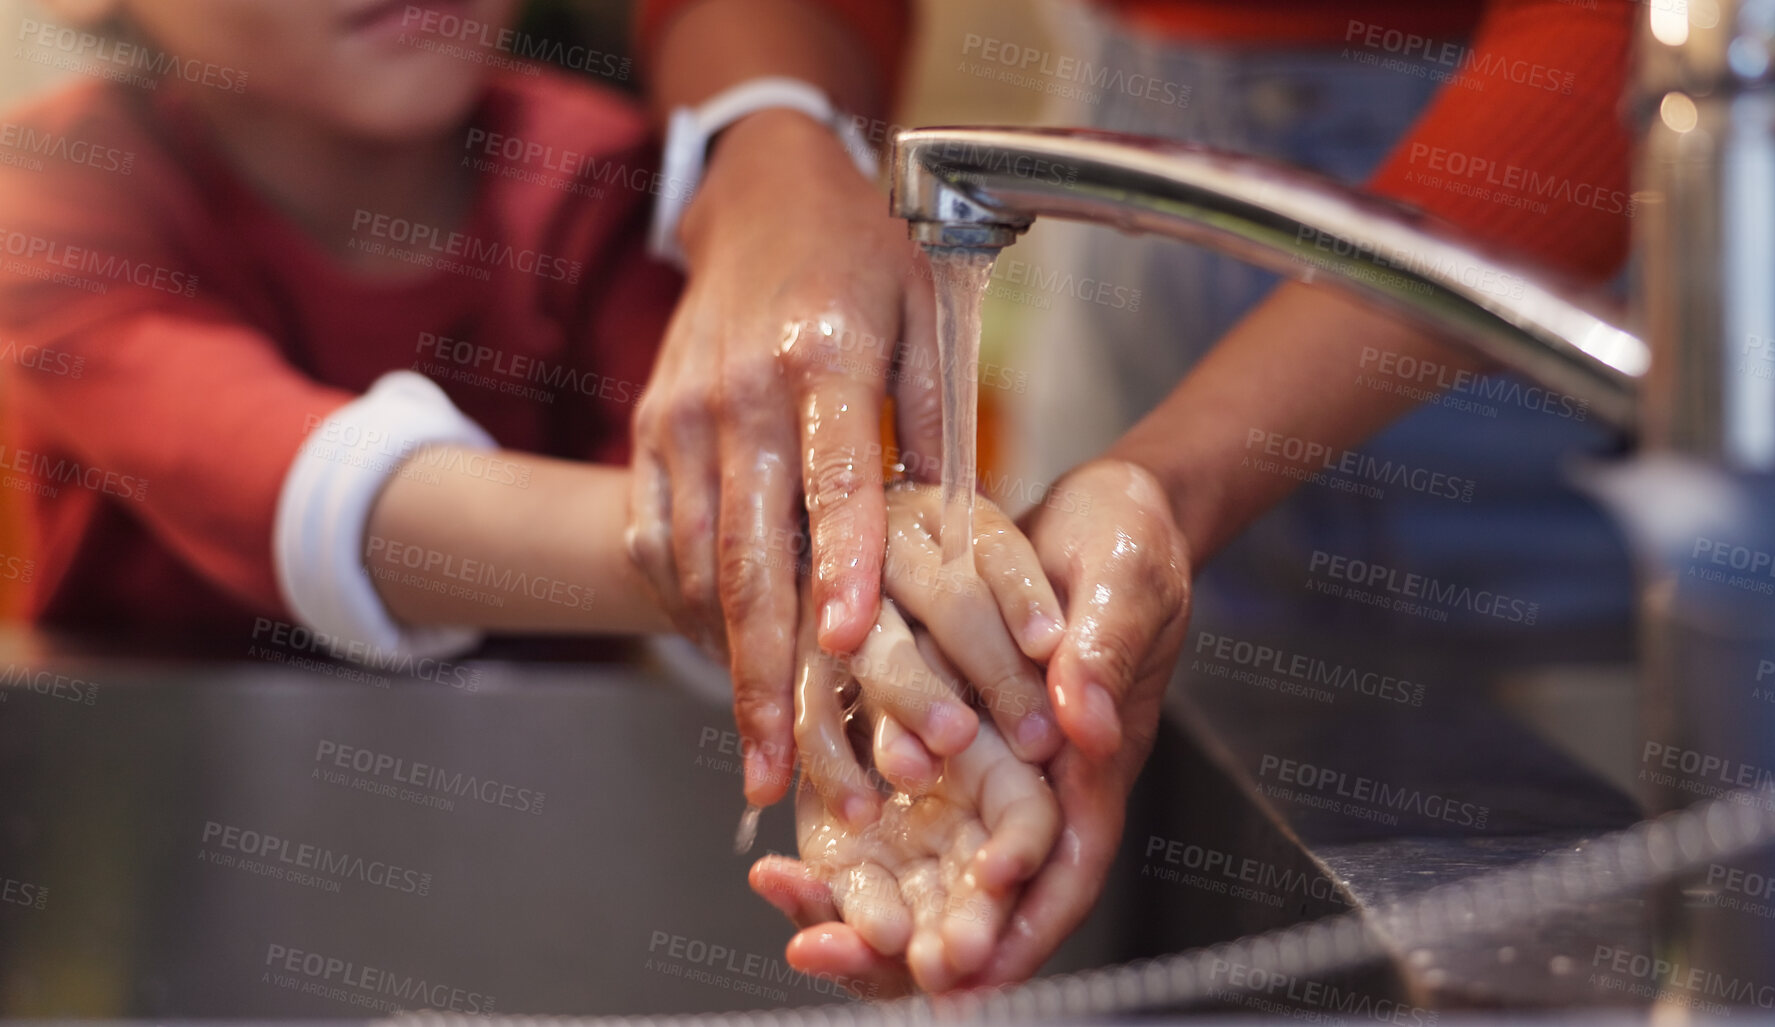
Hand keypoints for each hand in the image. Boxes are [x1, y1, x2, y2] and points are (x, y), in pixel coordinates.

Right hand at [626, 108, 939, 808]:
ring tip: (766, 755)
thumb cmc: (865, 255)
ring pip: (699, 565)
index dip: (842, 567)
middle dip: (767, 673)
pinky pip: (662, 543)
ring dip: (729, 667)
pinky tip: (729, 673)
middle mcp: (736, 394)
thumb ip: (940, 421)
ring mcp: (680, 417)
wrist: (761, 197)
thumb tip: (958, 534)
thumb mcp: (929, 313)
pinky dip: (694, 615)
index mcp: (821, 356)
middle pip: (748, 552)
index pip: (834, 479)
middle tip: (788, 769)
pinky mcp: (649, 433)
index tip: (851, 647)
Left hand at [760, 460, 1192, 988]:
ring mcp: (977, 771)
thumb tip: (1085, 722)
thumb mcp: (1125, 583)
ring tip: (815, 944)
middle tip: (888, 972)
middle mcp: (1033, 785)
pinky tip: (786, 875)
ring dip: (879, 917)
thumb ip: (1105, 651)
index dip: (1027, 920)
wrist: (1082, 514)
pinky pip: (883, 811)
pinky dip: (842, 851)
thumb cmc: (1124, 547)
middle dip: (943, 943)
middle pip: (991, 895)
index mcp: (1094, 766)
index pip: (1069, 866)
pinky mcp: (926, 738)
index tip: (978, 960)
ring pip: (928, 871)